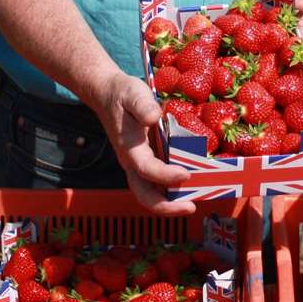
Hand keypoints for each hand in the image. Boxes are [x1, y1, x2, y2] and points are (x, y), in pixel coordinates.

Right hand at [81, 68, 194, 215]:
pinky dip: (171, 190)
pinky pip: (156, 183)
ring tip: (194, 201)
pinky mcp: (145, 162)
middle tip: (190, 207)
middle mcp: (132, 162)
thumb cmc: (123, 94)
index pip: (146, 168)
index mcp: (129, 148)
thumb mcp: (134, 93)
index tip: (185, 175)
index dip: (165, 175)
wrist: (108, 95)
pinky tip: (189, 187)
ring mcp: (137, 164)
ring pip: (150, 193)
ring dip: (170, 202)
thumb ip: (143, 106)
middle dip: (166, 207)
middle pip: (144, 195)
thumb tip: (154, 116)